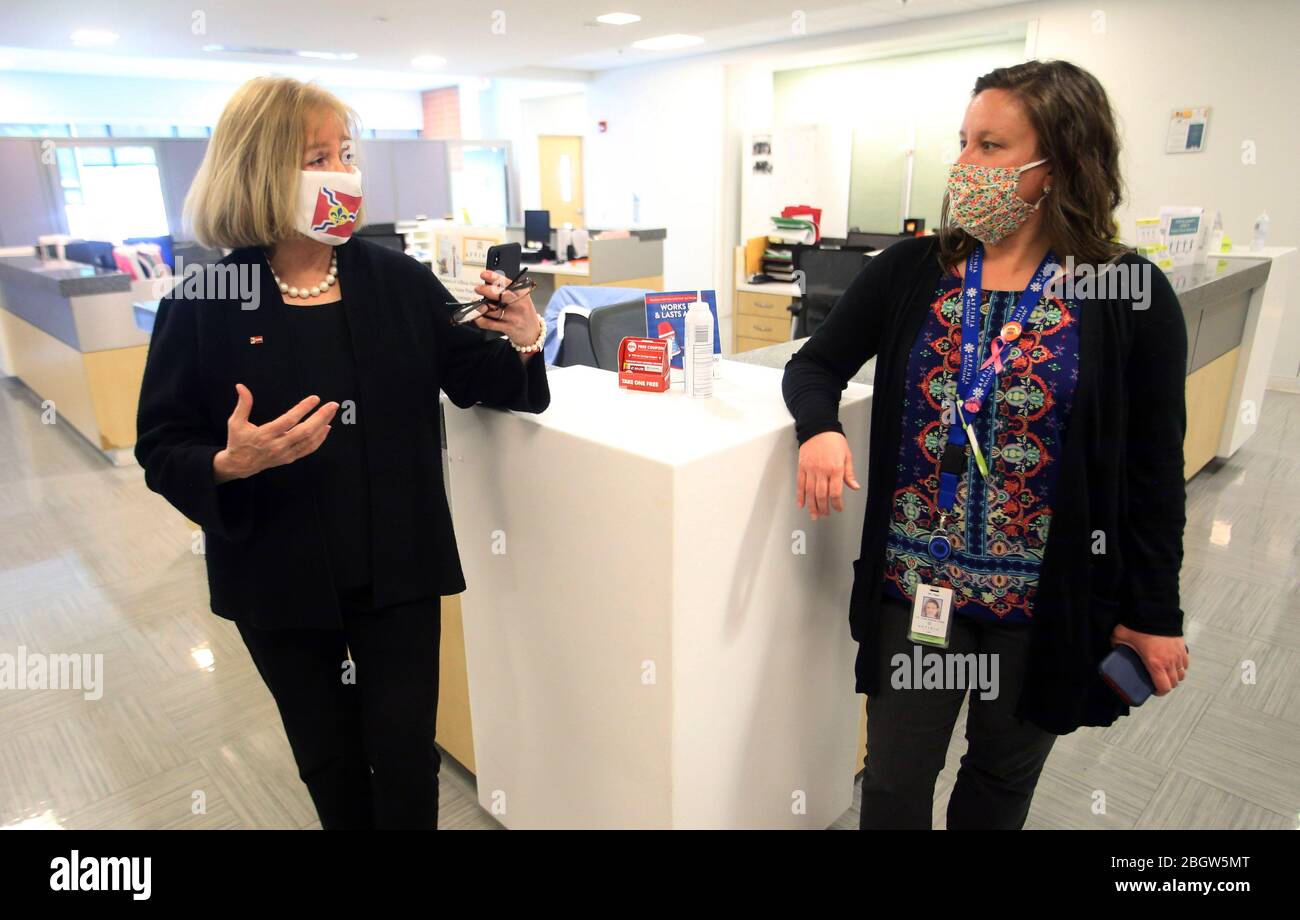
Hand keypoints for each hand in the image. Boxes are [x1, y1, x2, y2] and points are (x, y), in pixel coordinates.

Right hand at [212, 383, 338, 482]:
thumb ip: (243, 404)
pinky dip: (319, 439)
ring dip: (323, 425)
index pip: (289, 420)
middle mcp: (277, 445)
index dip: (303, 408)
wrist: (239, 465)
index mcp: (265, 434)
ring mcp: (285, 453)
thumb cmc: (238, 441)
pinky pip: (308, 449)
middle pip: (304, 431)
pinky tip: (326, 427)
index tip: (315, 398)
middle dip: (321, 417)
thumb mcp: (235, 422)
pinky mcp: (289, 458)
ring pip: (309, 440)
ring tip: (332, 412)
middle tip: (333, 405)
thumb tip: (241, 386)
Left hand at [472, 270, 541, 347]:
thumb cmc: (524, 312)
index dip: (494, 278)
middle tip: (478, 288)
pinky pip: (490, 323)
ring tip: (477, 304)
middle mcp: (519, 305)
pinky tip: (477, 316)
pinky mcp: (508, 328)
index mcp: (522, 294)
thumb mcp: (521, 298)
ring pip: (493, 310)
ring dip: (482, 306)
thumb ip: (508, 291)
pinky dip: (480, 319)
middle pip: (501, 296)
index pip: (508, 283)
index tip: (484, 274)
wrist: (533, 332)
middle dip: (486, 291)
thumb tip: (488, 284)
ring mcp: (513, 317)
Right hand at [796, 431, 860, 520]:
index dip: (837, 503)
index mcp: (835, 468)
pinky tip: (801, 504)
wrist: (818, 428)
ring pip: (810, 492)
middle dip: (823, 508)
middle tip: (825, 515)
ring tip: (814, 515)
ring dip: (812, 506)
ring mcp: (811, 470)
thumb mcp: (847, 455)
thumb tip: (854, 487)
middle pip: (821, 495)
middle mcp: (822, 471)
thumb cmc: (834, 440)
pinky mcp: (802, 467)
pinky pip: (800, 484)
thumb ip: (849, 473)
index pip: (835, 492)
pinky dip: (800, 496)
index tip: (838, 508)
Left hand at [1110, 624, 1189, 695]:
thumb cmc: (1137, 625)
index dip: (1160, 692)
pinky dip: (1180, 665)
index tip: (1154, 691)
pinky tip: (1172, 662)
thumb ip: (1116, 645)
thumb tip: (1113, 649)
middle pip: (1175, 682)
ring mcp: (1178, 654)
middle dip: (1167, 685)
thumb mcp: (1120, 637)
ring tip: (1165, 672)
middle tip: (1157, 682)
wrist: (1153, 610)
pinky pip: (1185, 661)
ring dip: (1175, 676)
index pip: (1164, 687)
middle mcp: (1170, 661)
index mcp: (1155, 664)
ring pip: (1182, 672)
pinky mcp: (1182, 646)